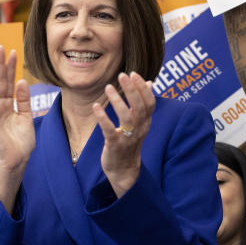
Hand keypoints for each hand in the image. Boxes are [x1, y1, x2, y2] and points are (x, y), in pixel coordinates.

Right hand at [0, 46, 34, 210]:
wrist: (16, 161)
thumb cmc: (20, 143)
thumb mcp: (27, 117)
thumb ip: (24, 100)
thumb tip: (22, 82)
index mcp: (9, 105)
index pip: (9, 82)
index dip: (11, 68)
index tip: (14, 52)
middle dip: (0, 65)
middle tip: (1, 47)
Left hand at [93, 72, 154, 197]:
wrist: (124, 170)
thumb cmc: (130, 143)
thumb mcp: (140, 123)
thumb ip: (144, 104)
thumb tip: (150, 83)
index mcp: (146, 122)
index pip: (149, 103)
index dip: (143, 88)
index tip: (134, 74)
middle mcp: (140, 129)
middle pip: (139, 107)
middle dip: (132, 90)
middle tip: (122, 75)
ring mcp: (128, 138)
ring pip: (126, 117)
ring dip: (117, 101)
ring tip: (108, 87)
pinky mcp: (115, 146)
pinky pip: (109, 130)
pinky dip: (102, 118)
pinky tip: (96, 106)